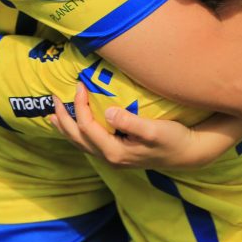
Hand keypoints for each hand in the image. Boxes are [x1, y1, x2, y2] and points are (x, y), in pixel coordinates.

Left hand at [50, 83, 234, 169]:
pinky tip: (77, 125)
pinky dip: (78, 132)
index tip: (80, 85)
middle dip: (63, 118)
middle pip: (77, 138)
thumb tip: (107, 112)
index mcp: (115, 152)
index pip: (87, 127)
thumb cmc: (173, 139)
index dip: (79, 105)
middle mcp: (110, 157)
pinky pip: (90, 143)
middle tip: (52, 99)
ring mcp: (114, 157)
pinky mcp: (119, 153)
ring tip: (53, 115)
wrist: (189, 153)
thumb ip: (130, 122)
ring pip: (81, 143)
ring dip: (66, 128)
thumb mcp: (154, 130)